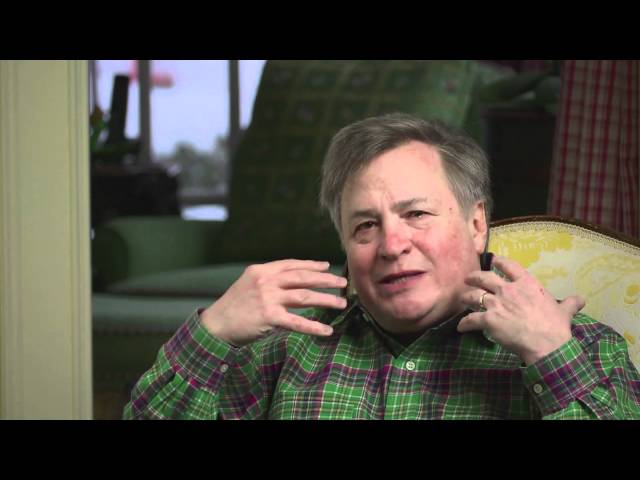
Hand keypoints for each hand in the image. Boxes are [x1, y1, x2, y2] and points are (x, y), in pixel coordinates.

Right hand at [201, 259, 347, 346]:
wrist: (216, 324)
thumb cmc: (233, 306)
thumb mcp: (248, 284)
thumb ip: (268, 280)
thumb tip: (292, 280)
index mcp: (262, 270)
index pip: (291, 264)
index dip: (311, 265)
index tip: (326, 266)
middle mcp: (266, 281)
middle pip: (302, 277)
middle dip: (325, 279)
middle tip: (342, 283)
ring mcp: (268, 298)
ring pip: (304, 296)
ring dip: (325, 300)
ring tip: (341, 303)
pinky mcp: (270, 317)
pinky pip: (297, 322)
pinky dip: (314, 327)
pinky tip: (326, 330)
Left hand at [458, 255, 584, 364]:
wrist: (546, 344)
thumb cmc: (556, 326)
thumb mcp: (564, 311)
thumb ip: (570, 303)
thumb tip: (581, 299)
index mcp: (526, 284)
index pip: (509, 266)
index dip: (499, 261)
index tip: (493, 259)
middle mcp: (508, 289)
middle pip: (484, 277)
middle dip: (474, 277)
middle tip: (468, 278)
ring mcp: (496, 303)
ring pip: (474, 296)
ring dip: (466, 298)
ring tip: (462, 299)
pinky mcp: (488, 319)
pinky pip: (471, 319)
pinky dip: (464, 323)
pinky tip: (461, 327)